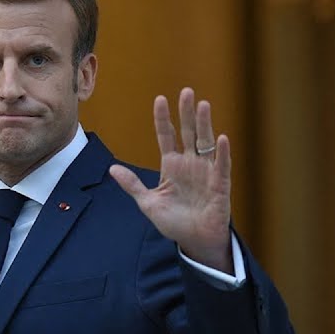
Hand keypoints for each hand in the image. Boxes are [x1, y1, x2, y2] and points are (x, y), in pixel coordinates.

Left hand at [109, 87, 231, 272]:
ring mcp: (205, 172)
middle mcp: (189, 164)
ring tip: (202, 105)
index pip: (166, 136)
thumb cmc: (174, 222)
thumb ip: (132, 185)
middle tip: (186, 92)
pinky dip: (222, 153)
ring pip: (205, 143)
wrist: (194, 241)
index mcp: (171, 166)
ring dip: (204, 125)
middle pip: (188, 133)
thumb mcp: (148, 203)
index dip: (163, 119)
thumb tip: (112, 168)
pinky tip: (221, 138)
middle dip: (186, 113)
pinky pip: (222, 166)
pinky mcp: (219, 185)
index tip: (160, 99)